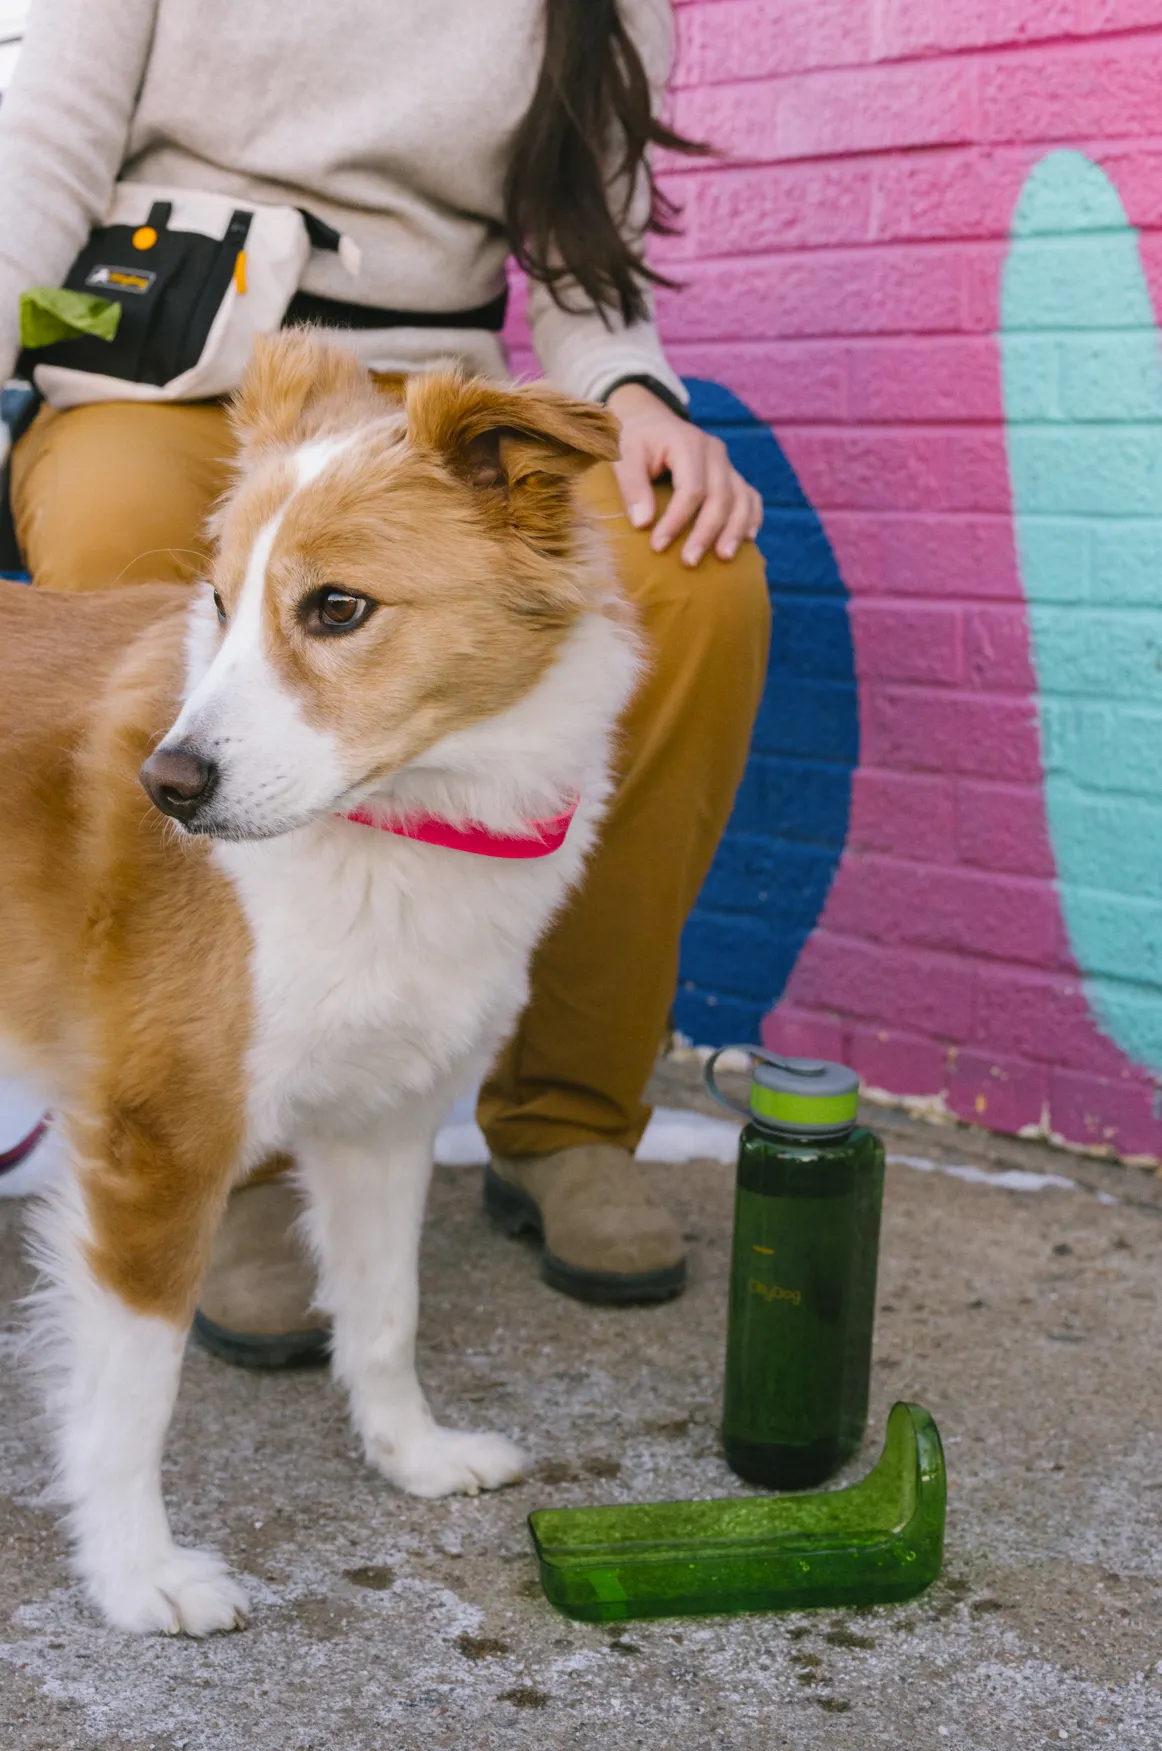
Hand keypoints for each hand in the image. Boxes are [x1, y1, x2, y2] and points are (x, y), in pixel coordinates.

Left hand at [606, 382, 763, 566]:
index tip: (657, 547)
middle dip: (706, 532)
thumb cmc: (633, 440)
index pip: (690, 489)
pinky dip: (751, 518)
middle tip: (689, 562)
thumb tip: (642, 523)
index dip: (676, 521)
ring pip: (742, 498)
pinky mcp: (731, 475)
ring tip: (724, 558)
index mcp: (687, 443)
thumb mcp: (623, 456)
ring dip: (735, 530)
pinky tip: (747, 540)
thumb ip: (632, 486)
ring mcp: (726, 464)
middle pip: (720, 497)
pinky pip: (750, 497)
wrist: (648, 419)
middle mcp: (714, 452)